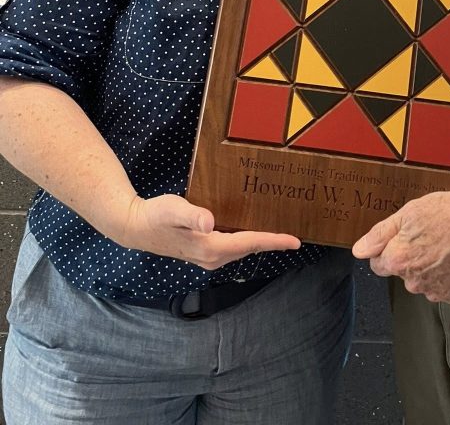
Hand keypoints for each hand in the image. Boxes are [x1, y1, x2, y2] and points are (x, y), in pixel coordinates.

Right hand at [118, 194, 300, 269]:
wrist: (135, 227)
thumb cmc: (155, 215)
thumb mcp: (173, 209)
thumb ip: (192, 215)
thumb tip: (210, 223)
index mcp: (211, 247)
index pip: (250, 243)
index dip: (274, 241)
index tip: (296, 241)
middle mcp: (213, 257)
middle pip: (250, 247)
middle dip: (273, 241)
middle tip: (295, 233)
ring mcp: (208, 257)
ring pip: (242, 248)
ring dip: (261, 241)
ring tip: (281, 231)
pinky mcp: (204, 252)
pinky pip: (233, 246)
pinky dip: (247, 239)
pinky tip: (252, 227)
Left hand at [352, 191, 449, 302]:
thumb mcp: (411, 212)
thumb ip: (381, 233)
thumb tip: (360, 249)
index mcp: (398, 259)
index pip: (377, 262)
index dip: (388, 248)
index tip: (403, 237)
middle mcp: (413, 281)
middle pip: (401, 271)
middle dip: (409, 257)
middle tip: (428, 236)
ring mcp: (435, 291)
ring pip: (422, 280)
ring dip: (429, 266)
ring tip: (446, 244)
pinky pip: (443, 286)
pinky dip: (447, 274)